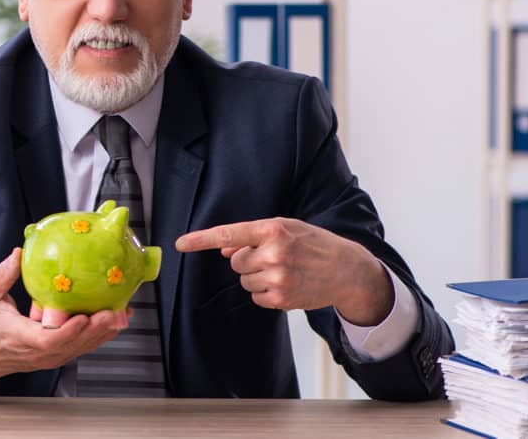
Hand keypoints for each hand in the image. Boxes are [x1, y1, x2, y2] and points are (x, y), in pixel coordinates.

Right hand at [0, 248, 130, 384]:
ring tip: (120, 313)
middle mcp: (37, 351)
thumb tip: (19, 253)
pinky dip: (100, 335)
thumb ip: (3, 275)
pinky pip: (81, 347)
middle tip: (112, 312)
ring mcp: (50, 356)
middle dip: (94, 330)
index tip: (82, 317)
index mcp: (18, 336)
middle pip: (71, 345)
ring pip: (80, 348)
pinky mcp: (58, 355)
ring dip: (102, 333)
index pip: (46, 341)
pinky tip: (115, 321)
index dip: (67, 331)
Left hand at [174, 218, 392, 325]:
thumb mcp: (286, 229)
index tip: (180, 243)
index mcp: (272, 229)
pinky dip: (265, 292)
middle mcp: (273, 253)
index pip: (228, 234)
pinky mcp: (281, 299)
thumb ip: (253, 237)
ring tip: (284, 270)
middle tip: (274, 257)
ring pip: (244, 280)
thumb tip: (224, 251)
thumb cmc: (313, 244)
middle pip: (235, 262)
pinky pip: (255, 296)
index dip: (201, 239)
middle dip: (248, 260)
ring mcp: (277, 278)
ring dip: (257, 277)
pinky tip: (286, 284)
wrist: (346, 270)